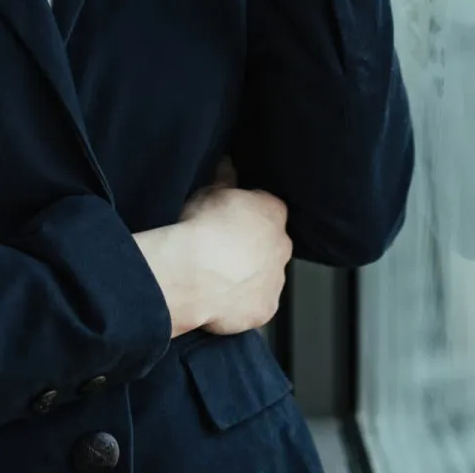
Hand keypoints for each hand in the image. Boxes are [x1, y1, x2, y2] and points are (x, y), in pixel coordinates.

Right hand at [135, 159, 291, 336]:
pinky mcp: (265, 309)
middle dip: (252, 249)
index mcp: (273, 212)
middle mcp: (282, 246)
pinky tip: (219, 300)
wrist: (192, 273)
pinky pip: (255, 307)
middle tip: (222, 253)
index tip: (228, 223)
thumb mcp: (209, 192)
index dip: (245, 218)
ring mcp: (275, 280)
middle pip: (270, 246)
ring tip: (217, 279)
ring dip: (248, 278)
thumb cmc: (200, 229)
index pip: (267, 211)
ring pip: (265, 278)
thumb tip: (227, 164)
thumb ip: (224, 179)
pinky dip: (241, 306)